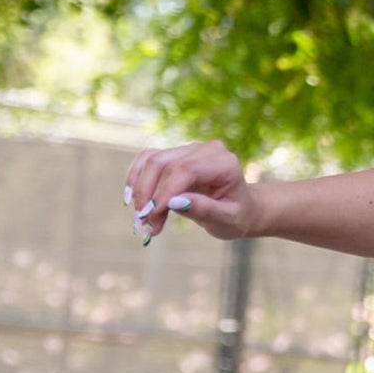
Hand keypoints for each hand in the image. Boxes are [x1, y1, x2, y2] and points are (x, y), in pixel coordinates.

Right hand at [121, 140, 254, 245]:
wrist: (240, 208)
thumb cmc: (236, 215)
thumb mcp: (227, 220)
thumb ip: (204, 210)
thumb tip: (174, 202)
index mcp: (224, 163)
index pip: (186, 170)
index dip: (165, 191)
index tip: (151, 215)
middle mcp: (206, 150)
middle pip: (165, 164)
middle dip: (150, 194)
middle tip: (143, 222)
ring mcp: (188, 149)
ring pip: (152, 162)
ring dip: (141, 190)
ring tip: (142, 218)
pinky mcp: (174, 154)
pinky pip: (147, 160)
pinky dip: (137, 178)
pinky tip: (133, 199)